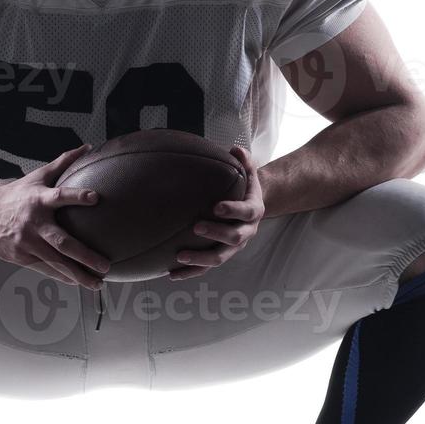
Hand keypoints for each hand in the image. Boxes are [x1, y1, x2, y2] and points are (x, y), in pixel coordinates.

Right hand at [0, 143, 109, 288]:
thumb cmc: (16, 194)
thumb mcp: (38, 176)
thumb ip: (64, 163)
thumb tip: (88, 147)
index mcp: (40, 199)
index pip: (61, 195)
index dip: (77, 196)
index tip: (96, 197)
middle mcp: (34, 223)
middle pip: (62, 242)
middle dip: (85, 256)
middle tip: (106, 265)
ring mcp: (26, 242)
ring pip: (56, 262)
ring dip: (78, 274)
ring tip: (98, 283)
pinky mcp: (20, 257)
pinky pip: (45, 269)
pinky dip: (63, 276)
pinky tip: (78, 282)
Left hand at [168, 145, 264, 281]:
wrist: (251, 208)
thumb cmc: (244, 187)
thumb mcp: (249, 172)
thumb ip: (244, 161)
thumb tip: (235, 149)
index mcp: (254, 212)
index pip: (246, 212)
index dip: (233, 211)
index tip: (217, 207)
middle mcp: (246, 232)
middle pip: (233, 238)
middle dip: (215, 233)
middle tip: (196, 227)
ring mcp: (233, 247)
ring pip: (218, 258)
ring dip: (200, 259)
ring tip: (179, 257)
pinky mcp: (221, 255)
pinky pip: (205, 268)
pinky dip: (190, 273)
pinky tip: (171, 274)